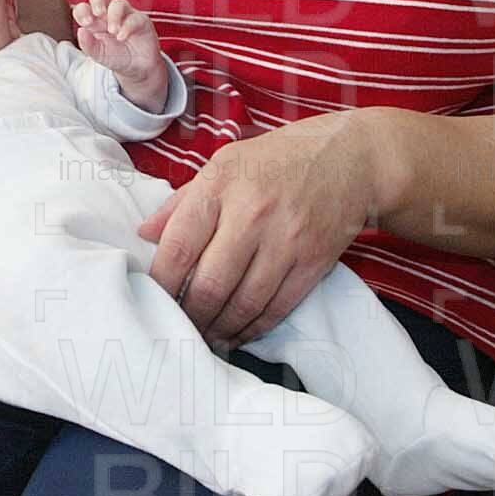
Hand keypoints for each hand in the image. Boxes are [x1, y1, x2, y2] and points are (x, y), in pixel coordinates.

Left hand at [72, 0, 166, 105]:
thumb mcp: (98, 54)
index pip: (84, 7)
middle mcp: (109, 14)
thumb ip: (88, 45)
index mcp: (95, 20)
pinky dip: (126, 26)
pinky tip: (122, 37)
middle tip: (98, 14)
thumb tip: (80, 31)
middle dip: (97, 1)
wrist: (136, 68)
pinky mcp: (141, 21)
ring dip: (114, 15)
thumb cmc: (115, 56)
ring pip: (119, 3)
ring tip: (113, 31)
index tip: (85, 23)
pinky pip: (134, 17)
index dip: (82, 11)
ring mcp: (126, 15)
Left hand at [137, 111, 380, 345]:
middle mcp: (252, 213)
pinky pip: (277, 307)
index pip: (179, 246)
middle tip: (179, 327)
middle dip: (190, 315)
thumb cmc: (276, 161)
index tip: (152, 298)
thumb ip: (182, 202)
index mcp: (220, 185)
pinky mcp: (313, 261)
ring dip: (219, 328)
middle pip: (210, 284)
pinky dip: (252, 328)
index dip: (161, 282)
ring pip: (243, 303)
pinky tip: (237, 333)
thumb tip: (145, 233)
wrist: (349, 159)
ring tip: (205, 335)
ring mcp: (286, 240)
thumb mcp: (223, 165)